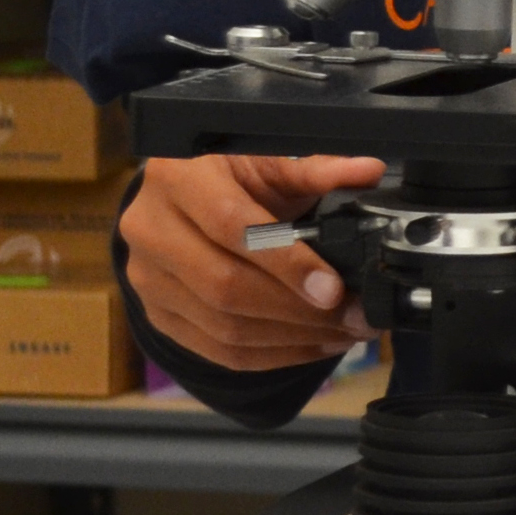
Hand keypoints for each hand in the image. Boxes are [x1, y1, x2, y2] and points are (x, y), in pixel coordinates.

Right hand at [119, 153, 384, 370]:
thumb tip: (368, 172)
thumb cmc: (229, 173)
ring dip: (294, 338)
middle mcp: (150, 231)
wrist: (180, 197)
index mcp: (177, 179)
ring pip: (224, 327)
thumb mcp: (266, 159)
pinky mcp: (158, 316)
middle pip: (225, 286)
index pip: (231, 227)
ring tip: (346, 332)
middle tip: (356, 316)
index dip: (285, 261)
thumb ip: (315, 169)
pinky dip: (274, 355)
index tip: (333, 288)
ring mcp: (148, 279)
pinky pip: (218, 350)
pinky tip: (316, 345)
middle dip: (299, 310)